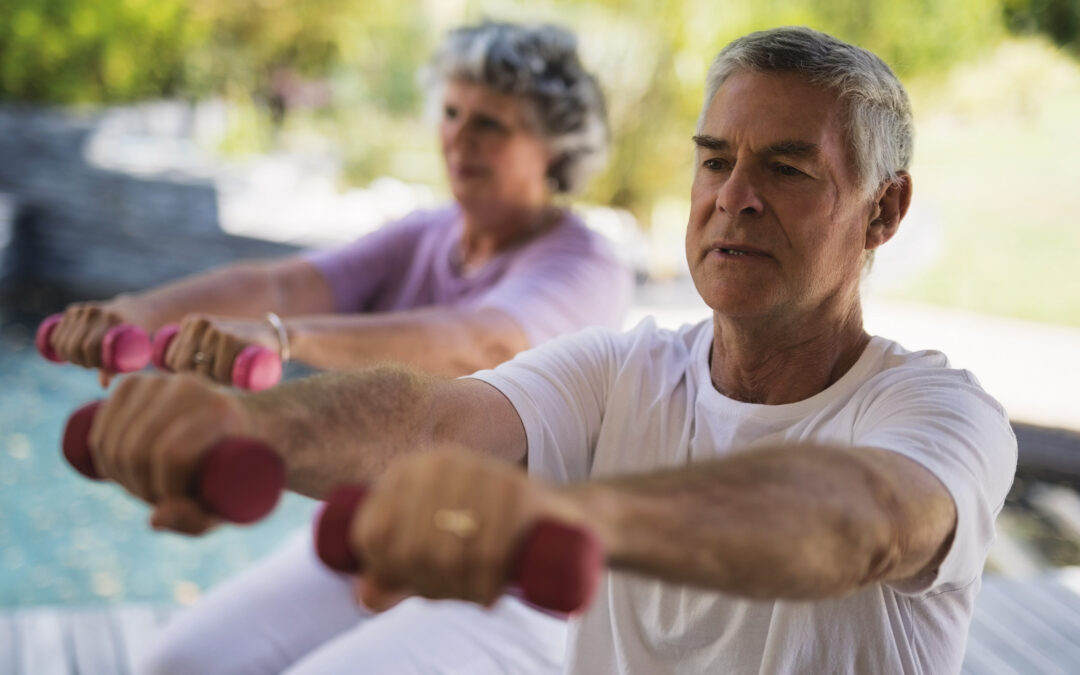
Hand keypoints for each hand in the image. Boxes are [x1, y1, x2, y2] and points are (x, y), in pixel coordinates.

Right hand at [48, 301, 136, 385]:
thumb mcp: (131, 349)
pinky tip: (67, 352)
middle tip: (88, 365)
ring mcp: (82, 310)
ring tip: (81, 359)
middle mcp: (94, 312)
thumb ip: (115, 367)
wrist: (131, 310)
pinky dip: (59, 347)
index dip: (90, 361)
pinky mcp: (73, 310)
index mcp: (111, 319)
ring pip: (62, 341)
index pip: (88, 346)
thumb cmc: (133, 336)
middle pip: (74, 345)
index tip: (96, 366)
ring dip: (68, 356)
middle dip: (79, 361)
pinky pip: (57, 334)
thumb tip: (104, 385)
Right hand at [87, 372, 257, 534]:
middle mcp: (189, 387)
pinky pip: (99, 430)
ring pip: (113, 443)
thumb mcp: (227, 503)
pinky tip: (121, 469)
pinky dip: (103, 459)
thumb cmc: (235, 471)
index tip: (179, 503)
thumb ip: (195, 520)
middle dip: (141, 488)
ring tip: (146, 486)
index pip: (172, 454)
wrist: (239, 427)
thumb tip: (155, 518)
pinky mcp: (133, 384)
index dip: (165, 490)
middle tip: (160, 498)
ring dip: (121, 478)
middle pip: (136, 450)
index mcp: (221, 411)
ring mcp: (158, 381)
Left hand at [163, 314, 279, 385]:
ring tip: (229, 373)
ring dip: (215, 380)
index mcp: (191, 322)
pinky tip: (234, 375)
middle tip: (216, 376)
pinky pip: (219, 372)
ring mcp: (215, 330)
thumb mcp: (213, 342)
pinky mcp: (231, 339)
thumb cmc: (241, 348)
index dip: (186, 373)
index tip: (204, 372)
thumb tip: (163, 375)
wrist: (275, 337)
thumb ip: (192, 350)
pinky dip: (226, 380)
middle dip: (198, 378)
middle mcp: (200, 323)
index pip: (171, 359)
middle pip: (184, 367)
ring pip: (202, 372)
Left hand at [348, 448, 585, 610]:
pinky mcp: (518, 490)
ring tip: (473, 595)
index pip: (371, 533)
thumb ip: (394, 574)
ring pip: (449, 555)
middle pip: (410, 549)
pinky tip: (489, 596)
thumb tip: (363, 597)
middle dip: (428, 585)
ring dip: (460, 590)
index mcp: (406, 470)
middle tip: (453, 593)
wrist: (555, 519)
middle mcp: (439, 462)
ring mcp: (480, 471)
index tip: (411, 585)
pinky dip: (486, 584)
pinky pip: (489, 551)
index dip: (384, 572)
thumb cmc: (483, 535)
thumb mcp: (433, 551)